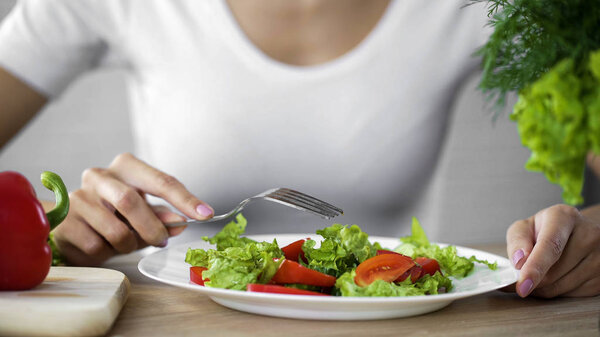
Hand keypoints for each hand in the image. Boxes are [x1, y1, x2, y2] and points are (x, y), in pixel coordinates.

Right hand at [52, 153, 213, 265]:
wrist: (71, 223)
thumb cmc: (115, 213)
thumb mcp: (142, 211)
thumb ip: (161, 215)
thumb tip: (181, 222)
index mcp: (125, 166)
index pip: (161, 180)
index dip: (186, 199)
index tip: (206, 214)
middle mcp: (99, 176)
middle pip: (131, 201)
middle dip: (152, 228)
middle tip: (160, 241)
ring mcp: (78, 198)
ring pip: (116, 231)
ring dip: (129, 245)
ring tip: (126, 243)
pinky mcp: (66, 223)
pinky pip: (97, 246)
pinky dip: (108, 253)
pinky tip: (103, 245)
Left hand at [506, 204, 599, 297]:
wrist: (574, 233)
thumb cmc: (545, 230)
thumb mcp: (525, 227)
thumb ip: (517, 241)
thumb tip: (519, 262)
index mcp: (564, 217)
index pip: (551, 245)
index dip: (535, 267)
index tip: (522, 284)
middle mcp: (589, 235)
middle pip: (553, 272)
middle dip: (532, 280)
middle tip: (521, 276)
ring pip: (560, 287)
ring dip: (542, 287)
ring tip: (540, 271)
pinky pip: (571, 295)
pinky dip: (556, 291)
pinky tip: (556, 276)